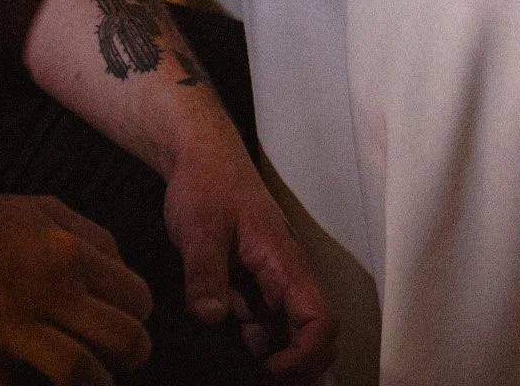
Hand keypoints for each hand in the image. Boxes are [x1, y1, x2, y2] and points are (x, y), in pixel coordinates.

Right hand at [0, 188, 152, 385]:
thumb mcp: (41, 210)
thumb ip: (90, 238)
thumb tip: (122, 272)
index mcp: (69, 253)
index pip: (138, 299)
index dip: (135, 315)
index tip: (119, 322)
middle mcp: (50, 294)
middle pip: (127, 341)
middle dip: (130, 356)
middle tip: (114, 360)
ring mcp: (12, 335)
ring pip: (85, 376)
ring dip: (94, 384)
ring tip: (87, 381)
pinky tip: (35, 384)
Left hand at [159, 102, 335, 379]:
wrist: (202, 155)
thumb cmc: (207, 184)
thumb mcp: (199, 229)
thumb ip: (205, 275)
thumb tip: (212, 318)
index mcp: (284, 262)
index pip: (320, 319)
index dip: (304, 354)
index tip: (270, 369)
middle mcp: (286, 273)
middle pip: (315, 331)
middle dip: (297, 361)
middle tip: (255, 374)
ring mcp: (273, 277)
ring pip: (286, 328)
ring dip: (266, 348)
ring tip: (226, 347)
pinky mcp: (255, 278)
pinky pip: (262, 316)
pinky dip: (248, 331)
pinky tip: (218, 324)